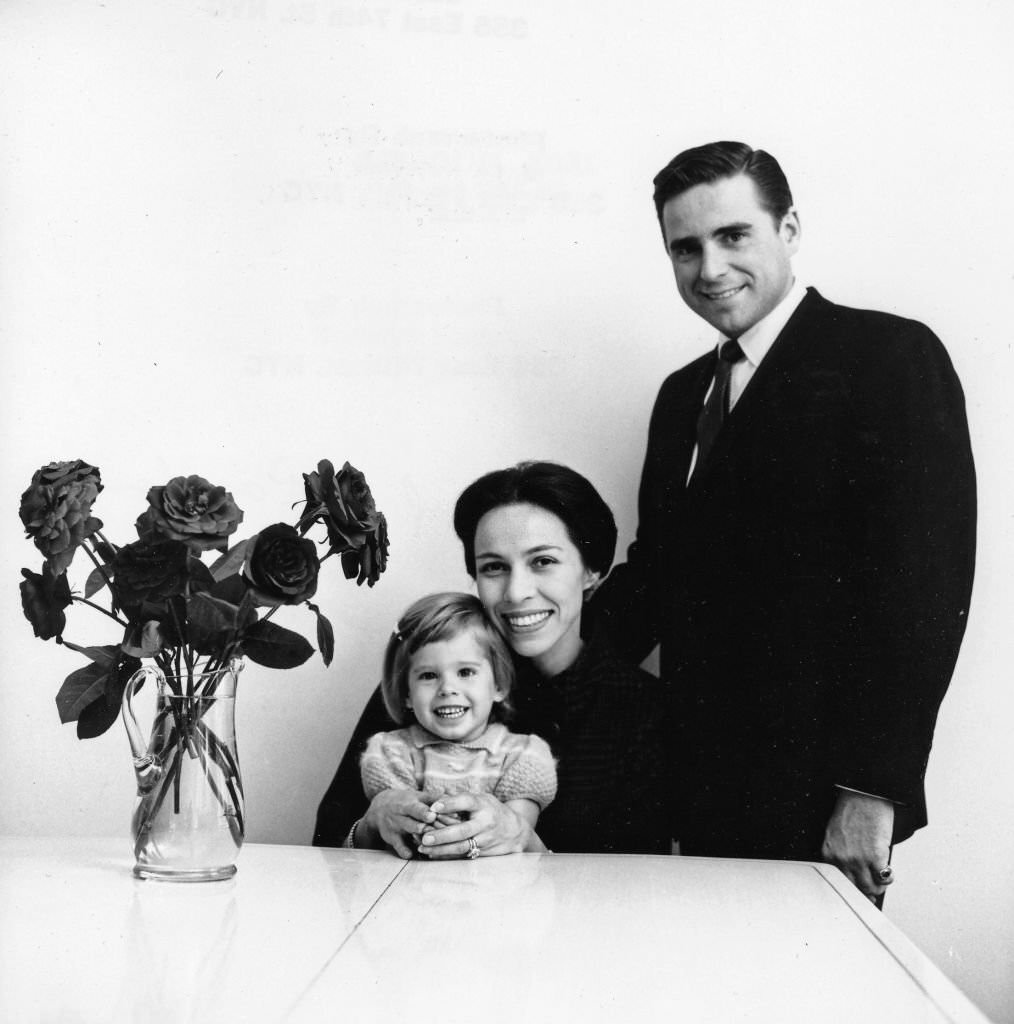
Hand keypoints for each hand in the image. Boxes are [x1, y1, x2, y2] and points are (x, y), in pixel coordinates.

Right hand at [359, 789, 439, 858]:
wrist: (379, 809)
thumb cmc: (407, 803)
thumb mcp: (418, 797)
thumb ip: (437, 798)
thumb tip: (456, 797)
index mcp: (413, 800)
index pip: (425, 802)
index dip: (434, 806)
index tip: (443, 812)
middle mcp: (404, 810)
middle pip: (415, 812)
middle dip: (424, 816)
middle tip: (433, 820)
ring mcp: (397, 824)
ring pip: (409, 827)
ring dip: (418, 832)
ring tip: (428, 838)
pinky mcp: (392, 838)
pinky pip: (398, 845)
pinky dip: (403, 850)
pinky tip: (410, 855)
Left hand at [417, 792, 542, 858]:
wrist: (516, 831)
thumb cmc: (491, 811)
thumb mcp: (481, 799)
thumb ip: (461, 798)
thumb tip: (437, 795)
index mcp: (483, 804)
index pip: (466, 802)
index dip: (450, 804)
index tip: (433, 807)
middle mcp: (485, 822)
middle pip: (462, 831)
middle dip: (442, 835)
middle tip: (424, 837)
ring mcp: (486, 840)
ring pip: (461, 847)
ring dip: (441, 849)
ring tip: (423, 848)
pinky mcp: (485, 853)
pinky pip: (464, 856)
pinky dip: (447, 856)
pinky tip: (433, 854)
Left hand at [821, 790, 894, 901]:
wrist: (863, 795)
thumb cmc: (851, 811)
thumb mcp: (836, 835)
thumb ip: (840, 855)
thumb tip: (852, 874)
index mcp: (828, 853)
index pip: (839, 882)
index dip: (852, 890)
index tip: (859, 893)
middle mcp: (841, 858)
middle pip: (855, 887)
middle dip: (866, 891)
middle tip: (874, 890)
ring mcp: (858, 859)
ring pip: (870, 887)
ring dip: (879, 886)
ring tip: (882, 880)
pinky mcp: (875, 856)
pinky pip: (884, 879)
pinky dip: (889, 879)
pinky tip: (889, 872)